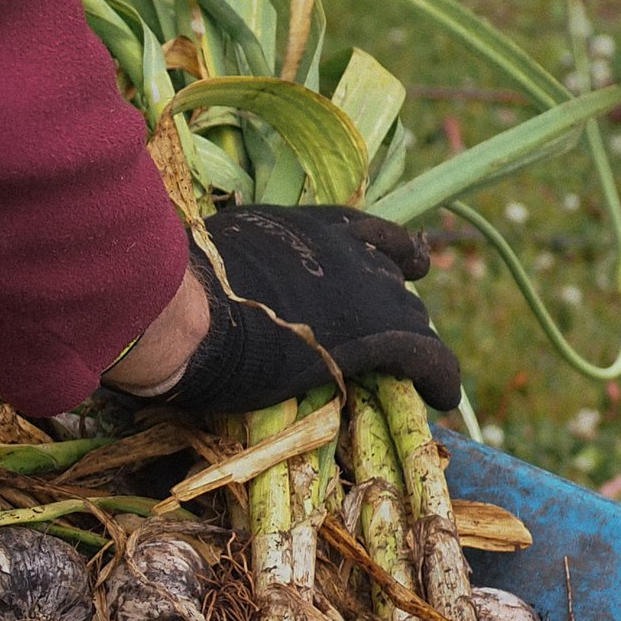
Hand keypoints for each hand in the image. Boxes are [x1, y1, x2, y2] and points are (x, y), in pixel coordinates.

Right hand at [111, 205, 462, 416]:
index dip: (396, 254)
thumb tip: (208, 280)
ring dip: (408, 342)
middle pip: (394, 280)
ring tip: (408, 373)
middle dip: (392, 307)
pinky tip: (445, 395)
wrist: (185, 313)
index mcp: (310, 225)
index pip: (374, 233)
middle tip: (383, 340)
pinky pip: (429, 356)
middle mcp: (349, 248)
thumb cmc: (176, 289)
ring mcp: (367, 288)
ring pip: (411, 316)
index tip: (415, 264)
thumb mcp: (215, 255)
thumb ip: (239, 264)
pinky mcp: (378, 334)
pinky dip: (440, 376)